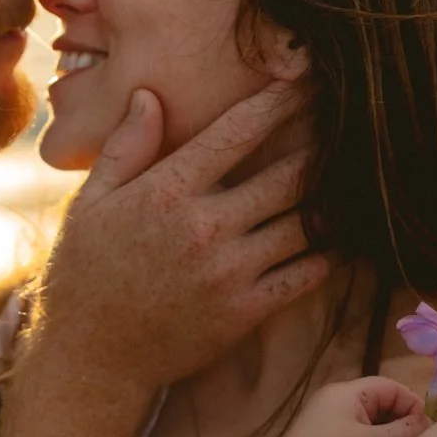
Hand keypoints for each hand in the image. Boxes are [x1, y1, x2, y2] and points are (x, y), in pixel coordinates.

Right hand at [36, 82, 328, 398]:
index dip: (281, 101)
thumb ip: (125, 148)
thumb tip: (150, 95)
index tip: (308, 80)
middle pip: (289, 175)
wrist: (91, 357)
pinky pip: (304, 276)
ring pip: (305, 224)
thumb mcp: (90, 203)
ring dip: (330, 202)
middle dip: (322, 147)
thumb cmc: (86, 273)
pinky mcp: (244, 312)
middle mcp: (205, 227)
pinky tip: (333, 241)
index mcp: (168, 192)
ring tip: (351, 181)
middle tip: (345, 129)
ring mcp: (229, 272)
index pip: (238, 132)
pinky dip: (326, 256)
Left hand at [274, 376, 426, 436]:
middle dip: (400, 433)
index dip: (413, 406)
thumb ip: (406, 432)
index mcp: (346, 392)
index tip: (426, 433)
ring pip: (372, 429)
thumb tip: (428, 425)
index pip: (391, 387)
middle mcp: (335, 402)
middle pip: (382, 409)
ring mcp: (328, 423)